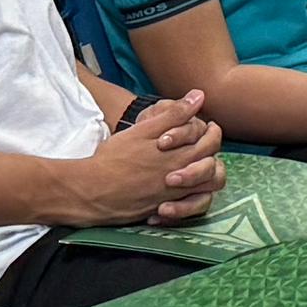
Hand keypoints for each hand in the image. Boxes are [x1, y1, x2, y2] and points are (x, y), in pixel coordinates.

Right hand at [76, 91, 224, 224]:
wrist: (92, 190)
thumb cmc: (114, 158)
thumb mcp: (143, 130)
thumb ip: (174, 114)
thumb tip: (199, 96)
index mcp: (180, 155)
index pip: (211, 142)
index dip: (211, 132)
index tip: (207, 126)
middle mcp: (182, 178)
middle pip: (213, 168)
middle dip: (212, 154)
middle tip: (203, 144)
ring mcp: (175, 197)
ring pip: (206, 190)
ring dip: (205, 178)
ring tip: (195, 167)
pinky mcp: (164, 211)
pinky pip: (190, 209)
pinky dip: (191, 200)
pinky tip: (180, 191)